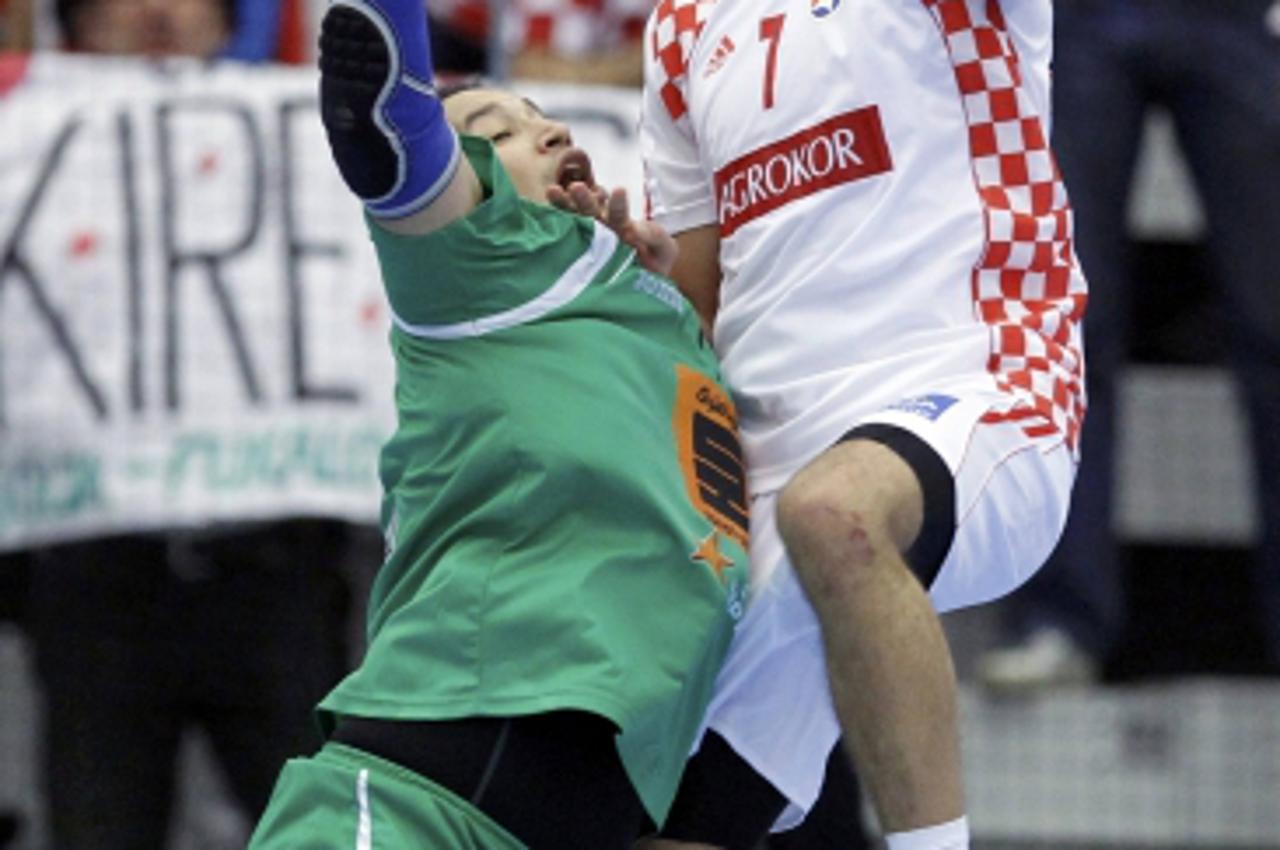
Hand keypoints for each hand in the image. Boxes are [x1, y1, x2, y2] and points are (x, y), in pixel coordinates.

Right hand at [548, 182, 678, 276]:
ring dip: (564, 206)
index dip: (617, 203)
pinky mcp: (578, 258)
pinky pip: (564, 242)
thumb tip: (633, 229)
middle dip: (584, 199)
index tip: (618, 192)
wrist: (645, 292)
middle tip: (576, 187)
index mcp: (622, 225)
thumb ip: (654, 235)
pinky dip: (554, 228)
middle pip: (591, 212)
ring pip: (573, 221)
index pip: (618, 211)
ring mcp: (588, 242)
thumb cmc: (655, 266)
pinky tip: (544, 216)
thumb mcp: (664, 248)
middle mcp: (602, 230)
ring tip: (552, 191)